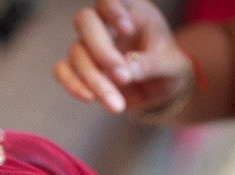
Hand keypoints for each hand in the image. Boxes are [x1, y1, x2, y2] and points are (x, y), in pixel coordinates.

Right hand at [55, 0, 192, 113]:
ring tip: (117, 106)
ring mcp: (89, 46)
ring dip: (94, 80)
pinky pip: (62, 70)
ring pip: (76, 53)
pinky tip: (90, 99)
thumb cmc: (168, 68)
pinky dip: (72, 84)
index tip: (128, 30)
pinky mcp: (80, 69)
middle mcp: (105, 25)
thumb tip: (124, 70)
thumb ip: (151, 65)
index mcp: (131, 12)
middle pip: (85, 22)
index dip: (113, 11)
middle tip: (122, 77)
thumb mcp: (172, 66)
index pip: (109, 0)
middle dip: (101, 51)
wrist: (161, 90)